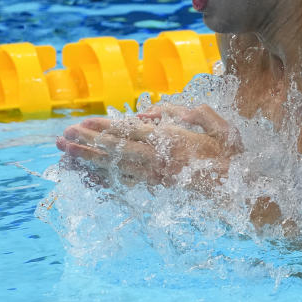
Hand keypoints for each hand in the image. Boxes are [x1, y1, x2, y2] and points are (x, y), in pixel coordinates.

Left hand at [56, 104, 241, 189]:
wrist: (239, 188)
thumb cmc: (229, 153)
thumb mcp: (216, 124)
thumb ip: (185, 113)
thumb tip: (151, 114)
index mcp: (173, 140)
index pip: (130, 132)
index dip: (104, 128)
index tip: (83, 122)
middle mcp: (160, 159)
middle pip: (116, 150)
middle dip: (87, 144)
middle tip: (62, 138)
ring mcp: (157, 176)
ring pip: (116, 167)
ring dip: (89, 161)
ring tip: (66, 155)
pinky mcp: (158, 187)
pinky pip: (125, 182)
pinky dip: (104, 178)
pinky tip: (88, 175)